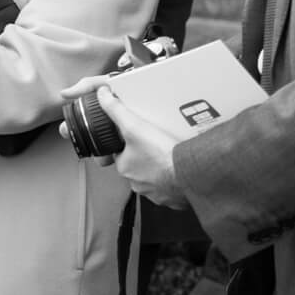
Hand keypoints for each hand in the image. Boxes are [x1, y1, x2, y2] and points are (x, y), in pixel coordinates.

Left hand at [58, 77, 192, 208]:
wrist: (192, 173)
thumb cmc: (163, 154)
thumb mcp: (135, 126)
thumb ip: (116, 110)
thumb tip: (102, 97)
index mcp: (125, 168)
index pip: (121, 153)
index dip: (128, 143)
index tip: (139, 136)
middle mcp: (138, 183)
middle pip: (139, 165)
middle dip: (146, 156)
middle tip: (158, 144)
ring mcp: (156, 192)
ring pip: (155, 177)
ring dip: (161, 168)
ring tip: (170, 155)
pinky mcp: (173, 198)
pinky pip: (171, 188)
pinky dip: (175, 179)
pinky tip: (181, 168)